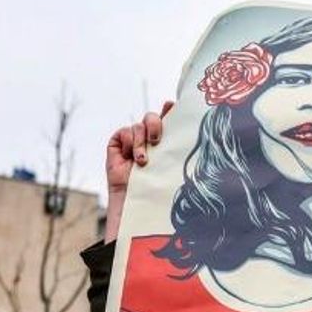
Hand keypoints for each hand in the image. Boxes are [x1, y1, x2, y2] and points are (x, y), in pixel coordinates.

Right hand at [104, 101, 173, 242]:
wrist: (138, 206)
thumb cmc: (160, 192)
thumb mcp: (173, 167)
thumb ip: (179, 149)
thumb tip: (194, 131)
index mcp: (166, 145)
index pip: (169, 121)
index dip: (170, 110)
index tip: (172, 105)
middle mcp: (150, 141)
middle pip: (152, 118)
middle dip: (155, 124)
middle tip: (157, 139)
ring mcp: (133, 143)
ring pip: (138, 126)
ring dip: (141, 141)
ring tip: (143, 161)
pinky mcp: (117, 147)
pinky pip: (123, 132)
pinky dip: (128, 142)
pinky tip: (131, 158)